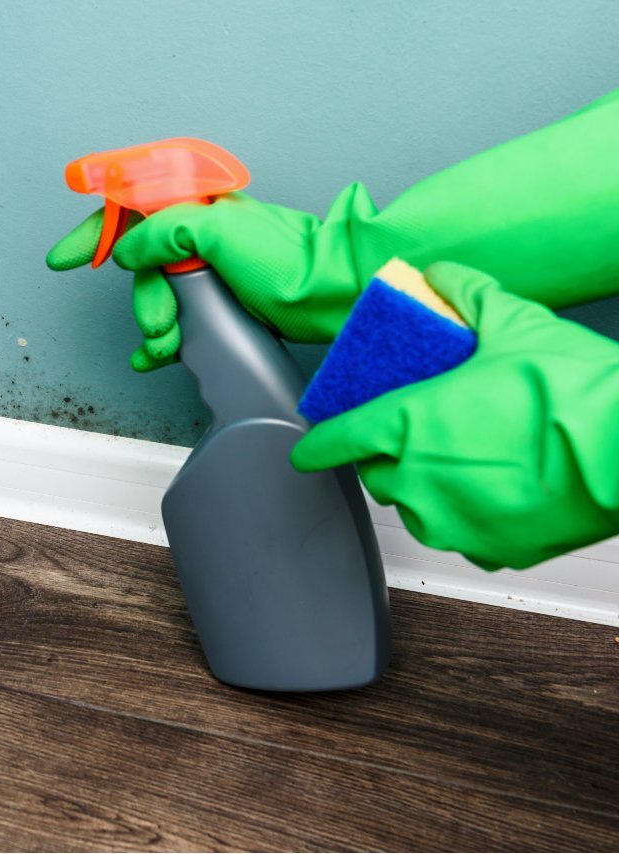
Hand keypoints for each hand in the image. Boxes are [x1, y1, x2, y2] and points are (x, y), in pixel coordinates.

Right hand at [47, 188, 376, 370]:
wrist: (331, 295)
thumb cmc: (290, 259)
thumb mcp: (217, 231)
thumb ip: (163, 233)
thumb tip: (128, 250)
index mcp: (196, 205)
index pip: (130, 208)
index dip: (95, 232)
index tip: (67, 258)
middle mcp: (200, 233)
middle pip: (140, 262)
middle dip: (142, 297)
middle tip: (156, 321)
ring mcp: (209, 267)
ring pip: (157, 294)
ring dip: (154, 323)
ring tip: (166, 342)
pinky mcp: (220, 299)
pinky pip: (177, 317)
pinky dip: (162, 339)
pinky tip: (155, 355)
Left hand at [292, 262, 618, 569]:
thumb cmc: (573, 392)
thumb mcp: (514, 322)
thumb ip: (465, 296)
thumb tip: (443, 277)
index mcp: (406, 426)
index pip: (335, 440)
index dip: (318, 443)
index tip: (309, 446)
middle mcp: (417, 481)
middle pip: (377, 473)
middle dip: (391, 455)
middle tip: (426, 430)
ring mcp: (451, 521)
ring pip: (416, 506)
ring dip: (428, 485)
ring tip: (472, 455)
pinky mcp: (488, 550)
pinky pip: (461, 531)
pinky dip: (470, 512)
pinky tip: (501, 484)